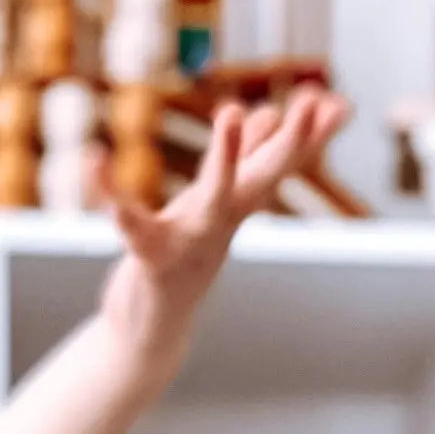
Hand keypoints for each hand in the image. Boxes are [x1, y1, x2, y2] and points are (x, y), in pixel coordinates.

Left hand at [102, 88, 348, 362]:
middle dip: (290, 142)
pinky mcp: (153, 261)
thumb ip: (241, 162)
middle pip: (264, 178)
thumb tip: (267, 114)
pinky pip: (132, 224)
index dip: (310, 136)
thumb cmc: (181, 260)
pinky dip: (110, 194)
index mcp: (235, 208)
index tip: (340, 104)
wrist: (149, 332)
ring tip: (234, 110)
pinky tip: (94, 161)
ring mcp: (191, 244)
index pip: (280, 165)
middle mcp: (221, 224)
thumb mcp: (215, 206)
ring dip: (227, 156)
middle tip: (309, 101)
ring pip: (215, 196)